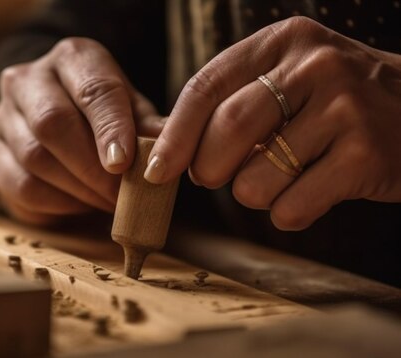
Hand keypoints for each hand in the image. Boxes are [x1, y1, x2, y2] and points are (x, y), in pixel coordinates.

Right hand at [0, 38, 163, 223]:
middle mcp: (28, 79)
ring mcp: (1, 114)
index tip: (125, 164)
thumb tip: (169, 151)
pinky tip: (79, 203)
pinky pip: (20, 187)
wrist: (52, 118)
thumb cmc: (102, 116)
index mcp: (72, 59)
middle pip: (52, 123)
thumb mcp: (131, 112)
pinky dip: (56, 204)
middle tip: (121, 196)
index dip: (110, 128)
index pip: (93, 89)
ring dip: (77, 190)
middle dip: (92, 168)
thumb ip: (148, 129)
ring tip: (106, 203)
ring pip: (34, 159)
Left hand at [146, 17, 400, 229]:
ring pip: (255, 178)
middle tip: (215, 178)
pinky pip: (292, 206)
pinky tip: (314, 193)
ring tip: (283, 178)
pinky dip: (289, 213)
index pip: (206, 87)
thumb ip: (238, 101)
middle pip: (226, 130)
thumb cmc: (338, 105)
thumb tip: (173, 152)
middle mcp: (315, 65)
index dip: (174, 134)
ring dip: (254, 194)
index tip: (156, 169)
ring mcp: (345, 108)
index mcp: (283, 42)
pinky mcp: (366, 154)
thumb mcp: (291, 79)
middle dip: (207, 169)